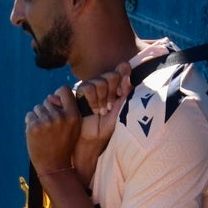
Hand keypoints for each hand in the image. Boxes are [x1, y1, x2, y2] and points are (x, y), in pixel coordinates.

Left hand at [24, 87, 82, 176]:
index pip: (64, 90)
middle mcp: (60, 117)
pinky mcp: (34, 127)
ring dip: (38, 117)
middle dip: (47, 111)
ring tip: (44, 132)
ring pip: (38, 108)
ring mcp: (46, 121)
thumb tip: (50, 96)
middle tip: (51, 128)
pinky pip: (29, 115)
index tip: (57, 104)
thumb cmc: (63, 145)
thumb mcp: (73, 128)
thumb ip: (67, 110)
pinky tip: (37, 134)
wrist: (54, 166)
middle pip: (48, 100)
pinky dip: (31, 123)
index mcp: (73, 115)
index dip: (59, 95)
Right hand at [71, 62, 130, 182]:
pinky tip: (94, 111)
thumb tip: (127, 77)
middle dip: (113, 93)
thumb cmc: (108, 125)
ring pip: (100, 82)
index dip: (124, 76)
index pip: (123, 68)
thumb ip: (126, 92)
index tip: (122, 94)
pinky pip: (87, 88)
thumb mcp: (121, 109)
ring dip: (102, 99)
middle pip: (112, 75)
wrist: (94, 138)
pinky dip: (93, 100)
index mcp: (117, 85)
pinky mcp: (80, 92)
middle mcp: (105, 84)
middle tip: (110, 106)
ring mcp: (92, 87)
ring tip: (102, 111)